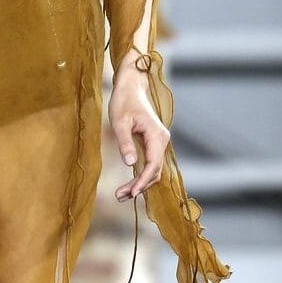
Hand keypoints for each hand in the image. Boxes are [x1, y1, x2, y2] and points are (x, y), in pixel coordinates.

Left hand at [109, 66, 170, 201]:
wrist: (131, 86)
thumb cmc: (124, 101)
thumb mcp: (119, 122)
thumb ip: (125, 143)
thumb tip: (129, 164)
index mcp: (157, 135)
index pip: (153, 165)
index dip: (143, 181)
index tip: (131, 192)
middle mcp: (162, 140)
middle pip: (155, 171)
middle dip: (139, 186)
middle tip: (120, 196)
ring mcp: (159, 142)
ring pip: (153, 169)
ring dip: (140, 183)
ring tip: (122, 195)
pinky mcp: (153, 143)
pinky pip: (150, 164)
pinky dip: (141, 176)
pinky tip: (129, 185)